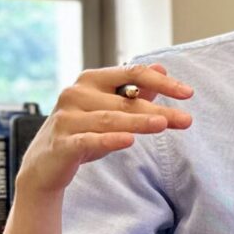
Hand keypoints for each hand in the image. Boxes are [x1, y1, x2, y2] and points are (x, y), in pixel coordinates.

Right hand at [16, 63, 193, 198]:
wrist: (44, 165)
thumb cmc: (83, 133)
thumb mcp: (110, 111)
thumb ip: (135, 91)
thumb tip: (161, 68)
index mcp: (91, 80)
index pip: (131, 73)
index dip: (161, 81)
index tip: (188, 93)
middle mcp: (76, 94)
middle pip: (125, 100)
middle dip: (158, 109)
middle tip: (186, 120)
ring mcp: (66, 118)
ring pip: (109, 119)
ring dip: (138, 121)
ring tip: (163, 124)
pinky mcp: (62, 143)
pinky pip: (88, 140)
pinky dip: (109, 140)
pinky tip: (129, 140)